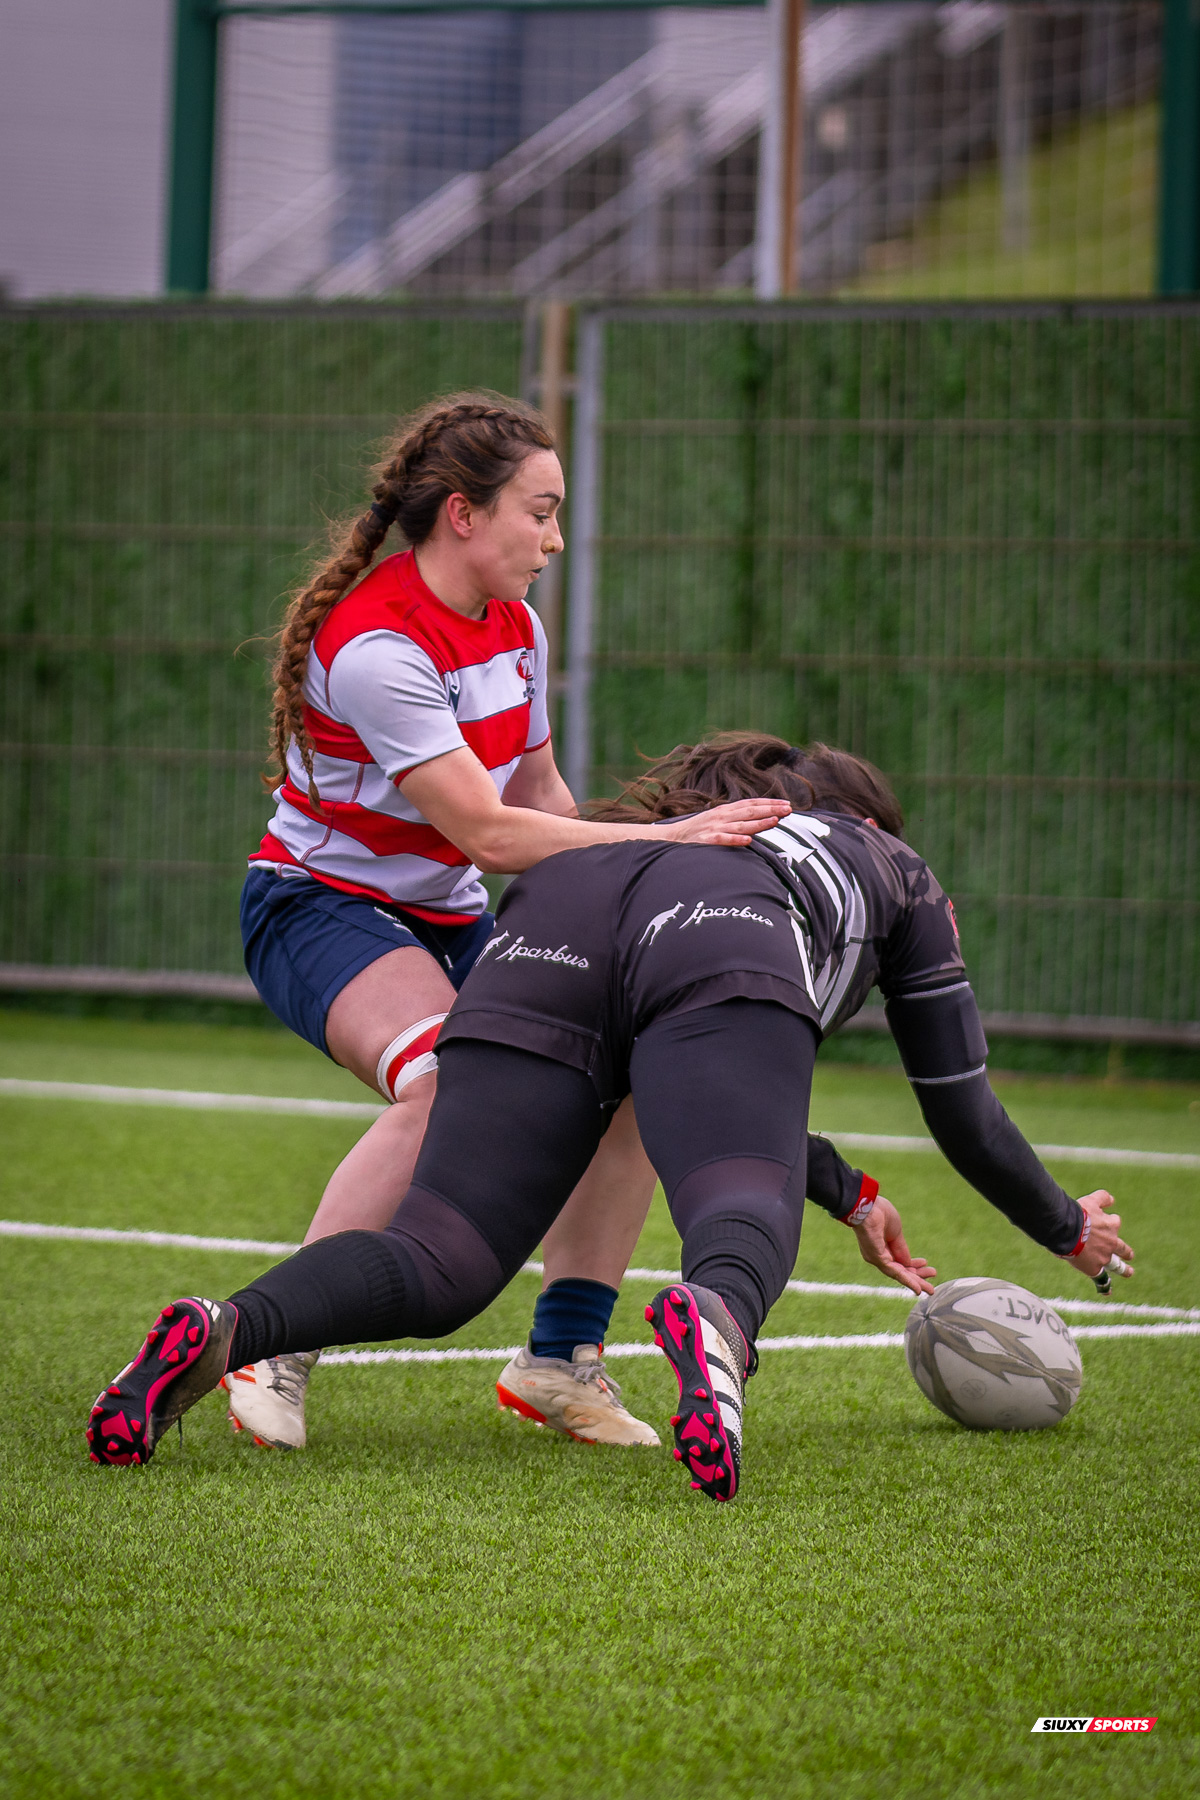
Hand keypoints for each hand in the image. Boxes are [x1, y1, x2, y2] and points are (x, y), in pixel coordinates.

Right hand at [659, 799, 787, 847]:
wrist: (670, 838)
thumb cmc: (696, 832)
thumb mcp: (716, 820)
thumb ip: (734, 819)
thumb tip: (755, 820)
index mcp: (724, 810)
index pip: (750, 804)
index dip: (769, 803)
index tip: (786, 803)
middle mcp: (721, 816)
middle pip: (750, 811)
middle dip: (770, 809)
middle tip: (789, 809)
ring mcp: (714, 828)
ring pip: (741, 825)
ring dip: (759, 822)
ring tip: (775, 821)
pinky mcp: (706, 841)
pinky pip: (723, 840)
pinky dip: (735, 840)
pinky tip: (748, 841)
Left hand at [851, 1195, 936, 1295]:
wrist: (868, 1205)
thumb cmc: (879, 1213)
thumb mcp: (896, 1232)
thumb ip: (901, 1249)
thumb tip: (908, 1263)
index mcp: (882, 1246)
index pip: (899, 1261)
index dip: (913, 1265)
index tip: (926, 1264)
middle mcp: (878, 1255)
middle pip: (900, 1271)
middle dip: (917, 1278)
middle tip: (931, 1286)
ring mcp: (876, 1258)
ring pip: (899, 1274)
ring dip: (915, 1283)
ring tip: (930, 1290)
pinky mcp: (877, 1258)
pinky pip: (895, 1272)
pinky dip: (907, 1281)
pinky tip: (917, 1288)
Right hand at [1063, 1190, 1133, 1279]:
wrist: (1067, 1229)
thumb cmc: (1077, 1213)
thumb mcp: (1091, 1200)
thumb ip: (1103, 1198)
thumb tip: (1112, 1199)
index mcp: (1111, 1226)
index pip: (1114, 1224)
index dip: (1109, 1224)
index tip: (1105, 1223)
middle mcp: (1111, 1243)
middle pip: (1123, 1248)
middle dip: (1126, 1251)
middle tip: (1129, 1255)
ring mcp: (1104, 1257)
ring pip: (1117, 1265)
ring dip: (1123, 1269)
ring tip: (1129, 1272)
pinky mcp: (1094, 1268)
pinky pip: (1101, 1279)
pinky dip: (1105, 1287)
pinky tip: (1107, 1292)